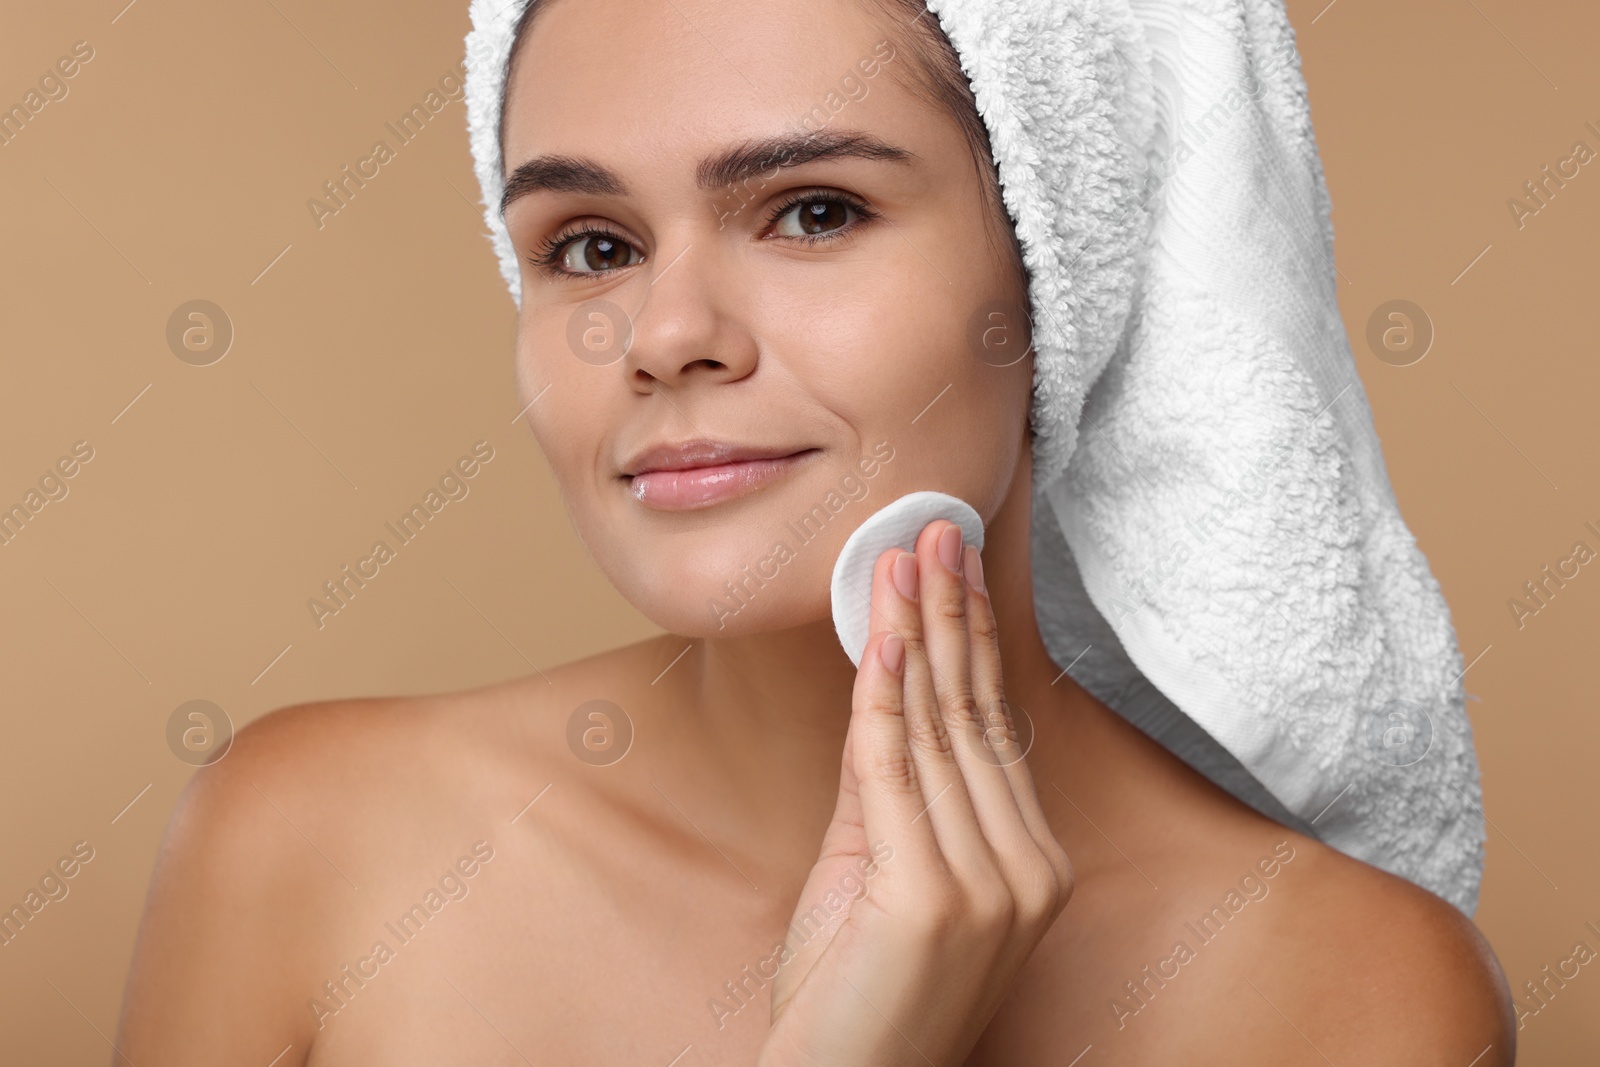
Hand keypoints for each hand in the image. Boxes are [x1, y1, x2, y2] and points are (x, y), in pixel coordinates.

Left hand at [758, 520, 1073, 1066]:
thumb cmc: (852, 991)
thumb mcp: (875, 871)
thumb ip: (887, 787)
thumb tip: (883, 686)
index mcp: (1031, 865)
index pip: (994, 728)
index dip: (971, 641)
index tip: (954, 567)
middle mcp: (1028, 871)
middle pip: (978, 715)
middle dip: (952, 615)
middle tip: (933, 531)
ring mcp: (991, 888)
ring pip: (941, 732)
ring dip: (917, 635)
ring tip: (903, 559)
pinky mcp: (936, 899)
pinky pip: (897, 772)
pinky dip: (883, 697)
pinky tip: (881, 637)